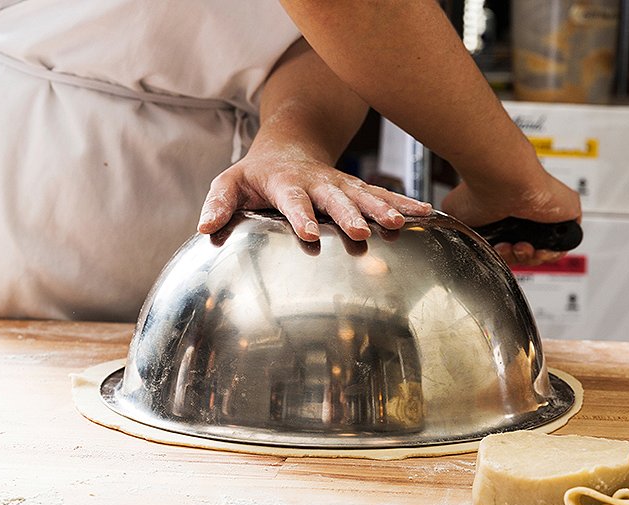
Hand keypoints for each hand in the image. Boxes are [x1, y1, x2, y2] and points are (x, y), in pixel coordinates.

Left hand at [198, 146, 431, 241]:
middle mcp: (317, 182)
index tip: (309, 234)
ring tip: (400, 224)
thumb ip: (218, 204)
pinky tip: (425, 215)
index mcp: (285, 183)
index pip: (292, 200)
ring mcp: (340, 184)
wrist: (288, 146)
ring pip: (364, 194)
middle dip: (349, 213)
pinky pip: (382, 195)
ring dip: (383, 208)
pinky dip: (404, 203)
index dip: (300, 216)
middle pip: (335, 197)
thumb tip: (203, 228)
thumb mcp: (229, 184)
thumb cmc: (255, 174)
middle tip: (362, 231)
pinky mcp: (356, 188)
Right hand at [441, 169, 580, 265]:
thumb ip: (465, 232)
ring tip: (518, 246)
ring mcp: (548, 215)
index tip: (496, 249)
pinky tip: (535, 247)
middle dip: (514, 256)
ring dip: (528, 257)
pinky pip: (562, 245)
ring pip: (543, 251)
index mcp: (506, 214)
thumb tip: (460, 239)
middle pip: (526, 251)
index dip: (503, 253)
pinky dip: (550, 253)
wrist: (501, 179)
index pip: (511, 243)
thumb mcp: (461, 219)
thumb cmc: (478, 192)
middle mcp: (528, 214)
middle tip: (505, 248)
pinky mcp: (567, 214)